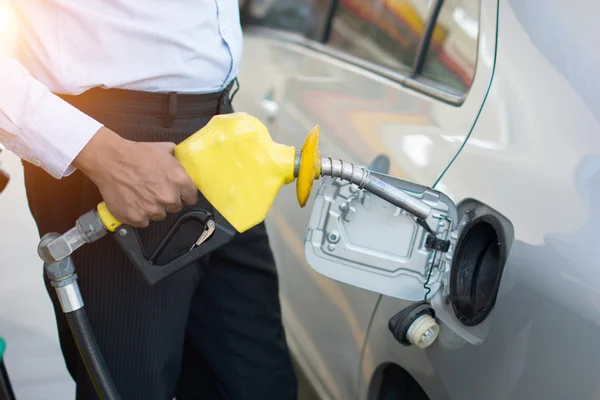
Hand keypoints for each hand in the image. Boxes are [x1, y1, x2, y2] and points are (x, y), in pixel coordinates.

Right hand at [73, 127, 197, 227]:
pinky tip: (132, 202)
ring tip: (141, 194)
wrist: (110, 160)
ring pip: (159, 215)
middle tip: (154, 190)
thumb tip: (183, 163)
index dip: (184, 195)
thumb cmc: (135, 154)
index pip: (191, 198)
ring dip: (152, 208)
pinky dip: (138, 214)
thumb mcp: (163, 149)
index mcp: (180, 181)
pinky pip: (143, 221)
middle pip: (175, 207)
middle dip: (167, 200)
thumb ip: (177, 159)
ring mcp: (152, 209)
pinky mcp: (136, 217)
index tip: (179, 194)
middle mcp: (168, 197)